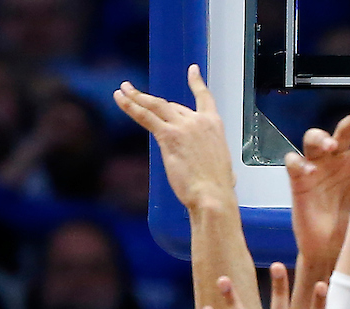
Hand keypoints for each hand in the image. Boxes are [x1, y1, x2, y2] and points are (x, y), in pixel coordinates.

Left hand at [113, 66, 233, 209]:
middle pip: (173, 107)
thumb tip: (228, 178)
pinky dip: (131, 107)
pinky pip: (145, 117)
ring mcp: (182, 127)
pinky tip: (121, 99)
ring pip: (155, 105)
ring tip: (124, 89)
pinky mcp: (168, 137)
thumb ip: (220, 167)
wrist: (212, 196)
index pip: (204, 98)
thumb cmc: (218, 190)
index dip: (197, 83)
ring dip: (137, 96)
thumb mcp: (225, 171)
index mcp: (214, 126)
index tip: (192, 71)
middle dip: (156, 106)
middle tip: (139, 99)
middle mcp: (198, 121)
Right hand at [286, 89, 349, 265]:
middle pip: (343, 130)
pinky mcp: (300, 180)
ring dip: (321, 138)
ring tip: (329, 146)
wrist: (333, 247)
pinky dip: (296, 163)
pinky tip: (303, 168)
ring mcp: (319, 166)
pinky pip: (293, 164)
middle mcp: (339, 157)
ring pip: (315, 139)